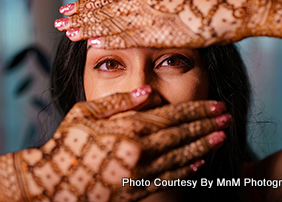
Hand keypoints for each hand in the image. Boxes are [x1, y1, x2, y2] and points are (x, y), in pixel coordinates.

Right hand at [28, 86, 230, 200]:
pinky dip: (187, 169)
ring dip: (204, 146)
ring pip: (181, 157)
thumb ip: (117, 102)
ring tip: (222, 136)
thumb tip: (146, 91)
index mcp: (129, 129)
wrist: (53, 183)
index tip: (216, 105)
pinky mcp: (137, 189)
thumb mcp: (85, 113)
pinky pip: (169, 178)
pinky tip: (200, 162)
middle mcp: (140, 151)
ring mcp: (140, 173)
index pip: (172, 116)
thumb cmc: (66, 143)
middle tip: (228, 117)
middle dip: (208, 125)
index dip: (197, 110)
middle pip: (182, 135)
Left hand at [55, 0, 251, 48]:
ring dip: (88, 28)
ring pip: (112, 23)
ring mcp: (152, 17)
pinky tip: (92, 42)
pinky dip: (110, 39)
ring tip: (66, 32)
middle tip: (58, 21)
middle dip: (81, 16)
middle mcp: (146, 1)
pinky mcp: (162, 34)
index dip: (89, 4)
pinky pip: (131, 37)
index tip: (70, 9)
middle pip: (106, 10)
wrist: (237, 8)